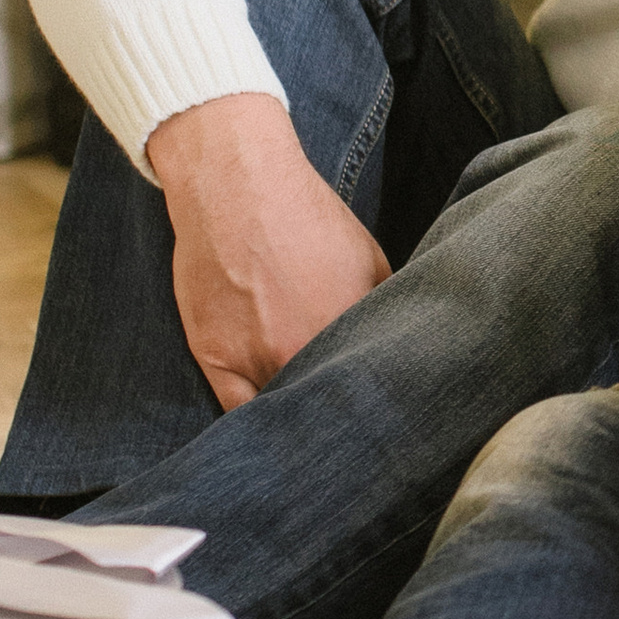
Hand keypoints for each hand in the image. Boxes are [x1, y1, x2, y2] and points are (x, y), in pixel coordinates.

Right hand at [145, 92, 390, 410]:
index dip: (369, 411)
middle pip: (321, 412)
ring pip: (279, 415)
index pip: (366, 398)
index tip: (374, 419)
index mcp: (346, 332)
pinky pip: (234, 413)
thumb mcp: (371, 262)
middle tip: (341, 430)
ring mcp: (252, 358)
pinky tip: (265, 427)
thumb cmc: (306, 218)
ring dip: (293, 423)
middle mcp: (299, 353)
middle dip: (334, 420)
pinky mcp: (213, 356)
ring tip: (305, 433)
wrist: (239, 186)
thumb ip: (386, 313)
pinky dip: (251, 421)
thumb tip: (405, 348)